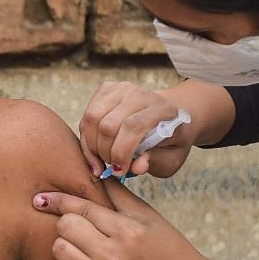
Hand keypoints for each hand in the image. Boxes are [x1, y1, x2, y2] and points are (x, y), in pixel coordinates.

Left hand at [32, 182, 205, 259]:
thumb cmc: (167, 246)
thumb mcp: (147, 215)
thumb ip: (117, 194)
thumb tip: (93, 174)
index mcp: (126, 232)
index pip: (81, 209)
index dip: (59, 200)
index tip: (42, 197)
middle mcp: (110, 257)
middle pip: (64, 228)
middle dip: (69, 222)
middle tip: (83, 224)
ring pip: (59, 251)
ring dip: (66, 243)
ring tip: (84, 242)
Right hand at [78, 81, 196, 177]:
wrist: (167, 116)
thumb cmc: (169, 140)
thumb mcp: (172, 158)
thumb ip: (155, 162)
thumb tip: (137, 166)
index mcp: (162, 109)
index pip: (133, 126)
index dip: (120, 152)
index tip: (119, 171)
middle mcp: (141, 94)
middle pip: (108, 124)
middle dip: (105, 152)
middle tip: (111, 166)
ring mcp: (121, 88)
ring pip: (92, 117)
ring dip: (92, 145)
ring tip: (103, 159)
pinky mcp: (107, 89)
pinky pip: (87, 115)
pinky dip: (87, 137)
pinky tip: (96, 148)